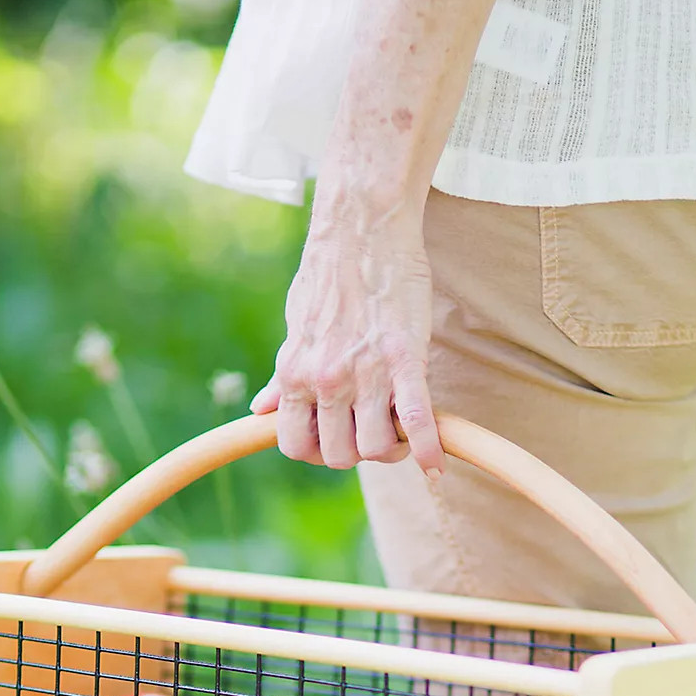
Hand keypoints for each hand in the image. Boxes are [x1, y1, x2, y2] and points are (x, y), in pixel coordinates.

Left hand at [251, 210, 444, 474]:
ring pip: (377, 448)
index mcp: (295, 373)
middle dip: (357, 453)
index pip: (295, 446)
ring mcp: (366, 373)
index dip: (316, 452)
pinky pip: (416, 421)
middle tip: (373, 432)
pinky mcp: (405, 360)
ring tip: (401, 429)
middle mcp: (326, 380)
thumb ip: (283, 376)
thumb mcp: (295, 328)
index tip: (336, 438)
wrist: (362, 229)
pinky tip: (436, 466)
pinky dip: (428, 450)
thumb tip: (260, 409)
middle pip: (339, 456)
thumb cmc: (328, 276)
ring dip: (392, 449)